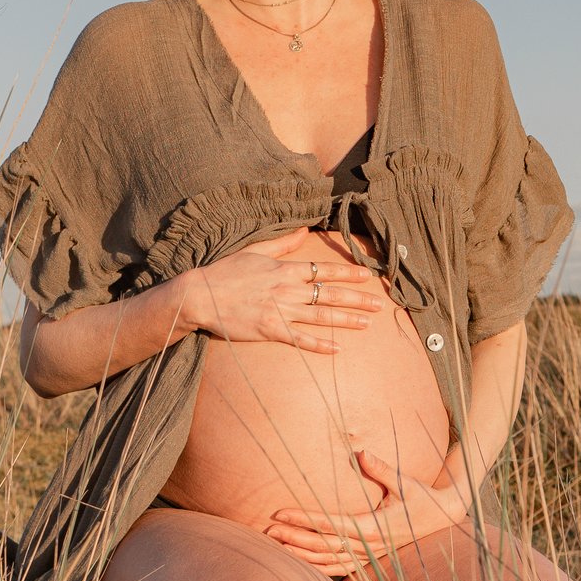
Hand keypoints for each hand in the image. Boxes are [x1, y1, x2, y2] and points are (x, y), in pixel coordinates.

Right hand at [185, 229, 383, 352]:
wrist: (201, 295)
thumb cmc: (226, 272)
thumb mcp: (255, 251)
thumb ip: (283, 243)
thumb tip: (304, 231)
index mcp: (286, 269)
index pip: (324, 270)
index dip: (348, 274)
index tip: (367, 277)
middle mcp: (288, 290)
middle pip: (330, 295)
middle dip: (357, 300)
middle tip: (380, 305)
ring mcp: (281, 311)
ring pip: (321, 316)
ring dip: (347, 320)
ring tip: (367, 323)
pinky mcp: (271, 330)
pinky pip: (301, 339)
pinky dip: (320, 344)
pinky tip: (337, 349)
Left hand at [266, 446, 467, 575]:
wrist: (444, 517)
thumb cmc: (422, 496)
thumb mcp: (405, 481)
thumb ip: (381, 468)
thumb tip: (362, 452)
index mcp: (375, 527)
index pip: (331, 525)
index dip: (304, 520)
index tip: (280, 513)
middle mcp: (370, 545)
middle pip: (324, 547)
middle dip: (294, 539)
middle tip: (267, 531)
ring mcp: (370, 556)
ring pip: (329, 562)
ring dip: (301, 556)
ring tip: (276, 547)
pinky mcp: (371, 559)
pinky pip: (340, 569)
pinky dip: (318, 567)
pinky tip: (299, 562)